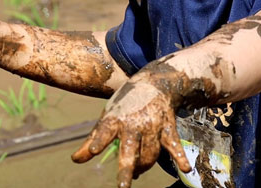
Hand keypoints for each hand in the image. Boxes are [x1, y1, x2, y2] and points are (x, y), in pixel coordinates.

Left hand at [71, 78, 190, 187]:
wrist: (153, 83)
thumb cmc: (125, 105)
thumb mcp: (107, 117)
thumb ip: (93, 139)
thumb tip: (75, 160)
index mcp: (115, 120)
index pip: (104, 132)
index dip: (98, 141)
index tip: (93, 150)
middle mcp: (133, 123)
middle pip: (130, 149)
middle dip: (127, 167)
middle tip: (123, 186)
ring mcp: (152, 126)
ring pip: (149, 154)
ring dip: (142, 167)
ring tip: (136, 171)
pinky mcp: (167, 128)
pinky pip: (174, 145)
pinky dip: (180, 156)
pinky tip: (185, 168)